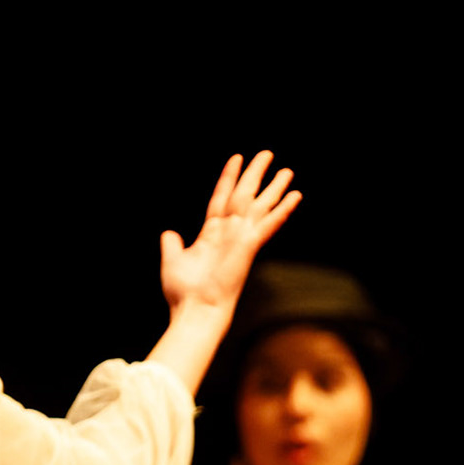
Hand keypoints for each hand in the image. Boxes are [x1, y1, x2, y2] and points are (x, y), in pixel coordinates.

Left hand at [159, 152, 299, 314]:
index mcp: (211, 234)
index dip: (228, 178)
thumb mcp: (173, 260)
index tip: (236, 158)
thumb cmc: (183, 292)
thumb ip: (173, 244)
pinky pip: (268, 224)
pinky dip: (281, 210)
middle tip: (267, 154)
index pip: (221, 198)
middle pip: (244, 196)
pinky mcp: (248, 246)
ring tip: (287, 171)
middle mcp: (229, 233)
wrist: (194, 310)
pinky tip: (295, 197)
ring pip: (259, 206)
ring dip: (273, 188)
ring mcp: (240, 239)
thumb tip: (169, 233)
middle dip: (255, 174)